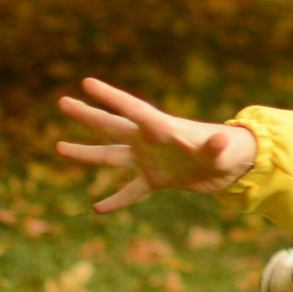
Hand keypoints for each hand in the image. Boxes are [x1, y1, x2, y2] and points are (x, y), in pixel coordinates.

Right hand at [54, 77, 258, 213]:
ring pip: (111, 156)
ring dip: (86, 153)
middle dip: (88, 115)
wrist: (234, 165)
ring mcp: (150, 160)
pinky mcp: (156, 179)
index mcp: (162, 127)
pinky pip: (131, 190)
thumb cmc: (229, 150)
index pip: (132, 109)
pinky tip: (97, 208)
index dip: (110, 96)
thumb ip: (215, 146)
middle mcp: (150, 141)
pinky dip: (116, 199)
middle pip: (112, 127)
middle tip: (63, 102)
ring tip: (58, 147)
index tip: (87, 83)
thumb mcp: (221, 149)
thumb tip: (220, 139)